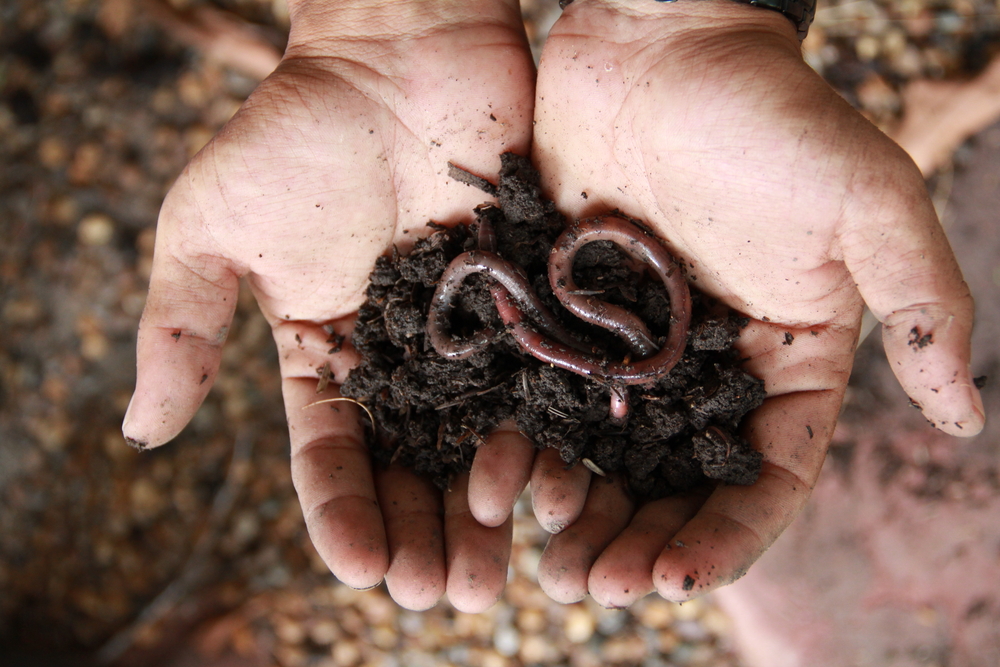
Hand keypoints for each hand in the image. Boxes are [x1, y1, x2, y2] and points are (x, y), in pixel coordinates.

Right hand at [122, 0, 536, 611]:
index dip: (343, 514)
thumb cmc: (294, 133)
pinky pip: (538, 383)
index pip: (331, 453)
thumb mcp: (210, 228)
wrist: (394, 53)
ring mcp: (469, 337)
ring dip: (483, 512)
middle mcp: (402, 360)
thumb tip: (139, 433)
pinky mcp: (528, 303)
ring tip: (494, 577)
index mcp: (326, 353)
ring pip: (478, 442)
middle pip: (412, 466)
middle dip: (423, 533)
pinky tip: (549, 494)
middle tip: (442, 597)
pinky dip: (542, 439)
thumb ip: (180, 326)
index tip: (360, 569)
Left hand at [530, 0, 984, 605]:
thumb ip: (925, 305)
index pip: (768, 470)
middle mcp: (708, 364)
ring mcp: (630, 344)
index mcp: (785, 355)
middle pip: (678, 479)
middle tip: (600, 592)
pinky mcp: (565, 314)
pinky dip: (528, 446)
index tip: (684, 577)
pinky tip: (504, 488)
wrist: (659, 43)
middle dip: (645, 541)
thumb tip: (969, 418)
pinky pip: (543, 396)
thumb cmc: (772, 116)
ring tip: (552, 570)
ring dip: (583, 516)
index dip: (731, 531)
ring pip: (606, 453)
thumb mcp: (869, 203)